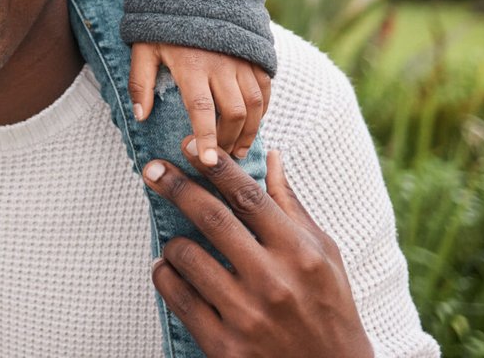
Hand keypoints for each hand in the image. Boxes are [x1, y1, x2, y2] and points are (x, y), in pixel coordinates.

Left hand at [129, 43, 269, 164]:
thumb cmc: (164, 22)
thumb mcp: (144, 48)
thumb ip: (140, 82)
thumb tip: (140, 116)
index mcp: (191, 64)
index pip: (201, 108)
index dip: (206, 137)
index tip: (208, 161)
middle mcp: (221, 64)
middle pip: (234, 111)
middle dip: (227, 140)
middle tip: (218, 159)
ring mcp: (241, 59)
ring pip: (255, 104)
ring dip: (249, 131)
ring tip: (238, 151)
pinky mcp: (255, 56)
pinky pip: (265, 88)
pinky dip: (262, 111)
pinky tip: (252, 125)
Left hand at [143, 150, 371, 357]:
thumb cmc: (330, 309)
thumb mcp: (324, 255)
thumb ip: (291, 206)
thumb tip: (270, 157)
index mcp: (300, 254)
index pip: (249, 197)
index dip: (216, 167)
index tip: (189, 146)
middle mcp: (273, 282)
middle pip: (212, 219)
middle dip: (176, 187)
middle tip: (152, 168)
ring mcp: (247, 316)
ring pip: (188, 257)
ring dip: (172, 242)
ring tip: (173, 241)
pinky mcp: (225, 346)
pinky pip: (178, 298)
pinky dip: (165, 276)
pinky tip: (168, 270)